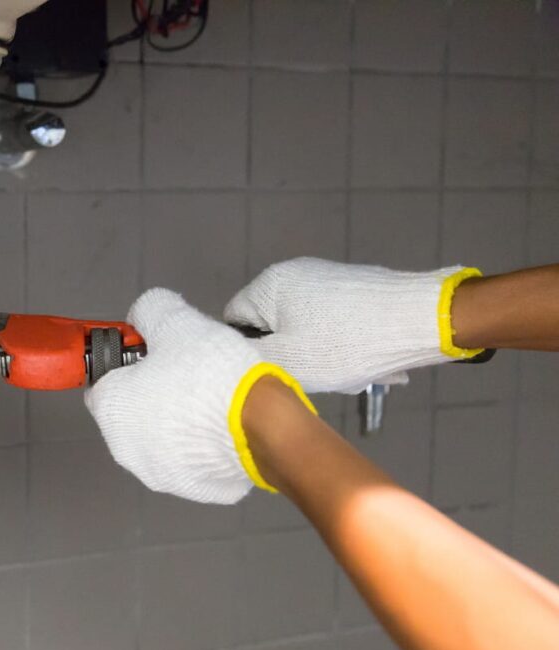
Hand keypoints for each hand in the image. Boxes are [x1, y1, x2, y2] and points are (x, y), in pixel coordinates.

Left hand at [84, 288, 312, 503]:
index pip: (104, 383)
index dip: (127, 365)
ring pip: (162, 439)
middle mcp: (125, 449)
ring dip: (177, 423)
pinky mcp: (196, 490)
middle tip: (188, 373)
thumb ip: (149, 311)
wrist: (264, 424)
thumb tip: (144, 317)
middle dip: (153, 394)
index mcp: (111, 409)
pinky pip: (193, 461)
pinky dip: (202, 446)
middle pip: (133, 412)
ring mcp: (160, 475)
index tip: (156, 354)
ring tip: (212, 399)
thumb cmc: (209, 371)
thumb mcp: (175, 320)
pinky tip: (226, 427)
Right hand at [223, 257, 483, 393]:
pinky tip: (364, 358)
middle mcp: (294, 273)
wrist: (417, 320)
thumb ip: (250, 356)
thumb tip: (239, 350)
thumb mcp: (285, 362)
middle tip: (312, 373)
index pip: (235, 319)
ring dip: (319, 353)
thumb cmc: (343, 344)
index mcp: (269, 284)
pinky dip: (342, 342)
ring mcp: (328, 277)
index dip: (250, 348)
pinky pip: (333, 322)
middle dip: (289, 352)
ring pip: (306, 327)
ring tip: (346, 370)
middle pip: (274, 324)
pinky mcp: (355, 286)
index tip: (274, 367)